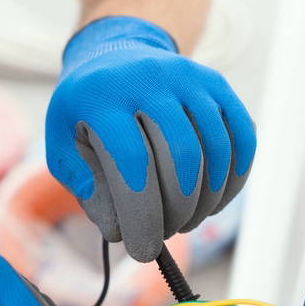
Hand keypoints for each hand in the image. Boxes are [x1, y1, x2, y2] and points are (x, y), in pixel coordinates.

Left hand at [45, 16, 255, 261]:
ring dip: (207, 199)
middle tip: (164, 233)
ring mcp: (189, 77)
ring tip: (186, 221)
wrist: (114, 55)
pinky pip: (241, 135)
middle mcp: (149, 77)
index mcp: (102, 95)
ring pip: (216, 148)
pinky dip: (234, 177)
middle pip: (180, 155)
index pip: (131, 161)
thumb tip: (119, 229)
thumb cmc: (86, 112)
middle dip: (177, 209)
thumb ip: (83, 187)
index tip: (143, 250)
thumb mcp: (64, 143)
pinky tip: (215, 202)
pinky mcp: (217, 84)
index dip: (141, 212)